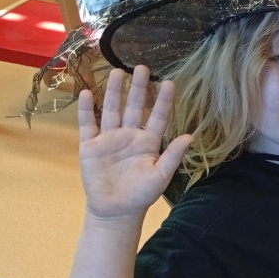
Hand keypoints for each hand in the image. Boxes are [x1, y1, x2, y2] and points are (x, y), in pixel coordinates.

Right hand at [78, 66, 192, 222]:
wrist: (115, 210)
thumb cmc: (141, 195)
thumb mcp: (161, 175)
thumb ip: (173, 155)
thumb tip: (191, 137)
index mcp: (149, 142)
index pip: (158, 117)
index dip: (163, 101)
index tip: (170, 82)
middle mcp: (130, 135)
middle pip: (134, 107)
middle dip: (138, 88)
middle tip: (142, 67)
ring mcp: (109, 138)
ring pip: (112, 110)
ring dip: (115, 92)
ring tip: (118, 72)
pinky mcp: (90, 145)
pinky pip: (88, 124)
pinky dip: (87, 110)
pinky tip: (88, 93)